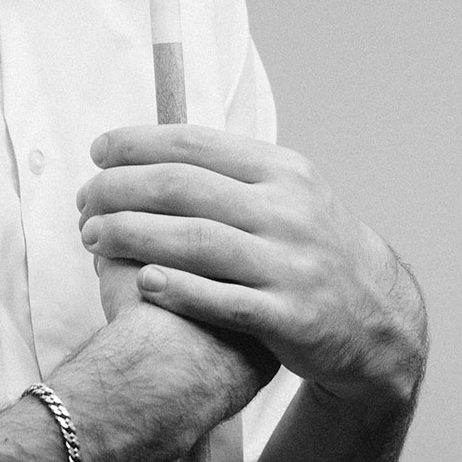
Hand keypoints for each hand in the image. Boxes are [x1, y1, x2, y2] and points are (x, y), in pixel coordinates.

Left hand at [78, 126, 427, 413]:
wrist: (375, 316)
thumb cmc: (312, 247)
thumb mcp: (290, 193)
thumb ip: (233, 171)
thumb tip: (157, 146)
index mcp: (284, 171)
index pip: (196, 144)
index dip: (138, 145)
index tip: (99, 151)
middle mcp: (289, 212)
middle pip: (185, 189)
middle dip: (122, 190)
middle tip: (86, 200)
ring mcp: (290, 265)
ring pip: (196, 242)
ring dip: (133, 236)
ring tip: (92, 236)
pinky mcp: (290, 317)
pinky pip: (223, 301)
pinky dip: (179, 290)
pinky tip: (141, 282)